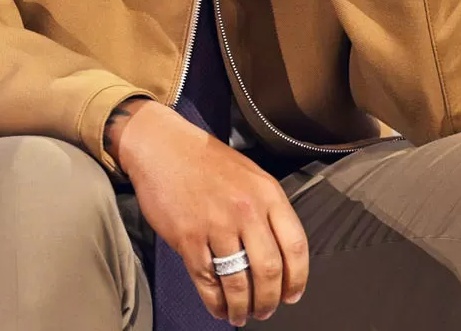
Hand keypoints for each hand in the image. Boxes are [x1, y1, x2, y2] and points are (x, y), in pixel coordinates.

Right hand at [108, 99, 307, 324]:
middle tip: (266, 311)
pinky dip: (215, 302)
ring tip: (241, 315)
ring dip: (242, 306)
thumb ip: (269, 209)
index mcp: (268, 194)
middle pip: (269, 270)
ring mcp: (217, 224)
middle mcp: (247, 210)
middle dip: (269, 300)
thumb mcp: (251, 175)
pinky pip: (207, 280)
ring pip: (238, 281)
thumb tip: (281, 253)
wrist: (163, 147)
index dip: (297, 278)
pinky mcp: (188, 237)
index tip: (292, 295)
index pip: (295, 245)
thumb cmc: (207, 162)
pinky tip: (219, 308)